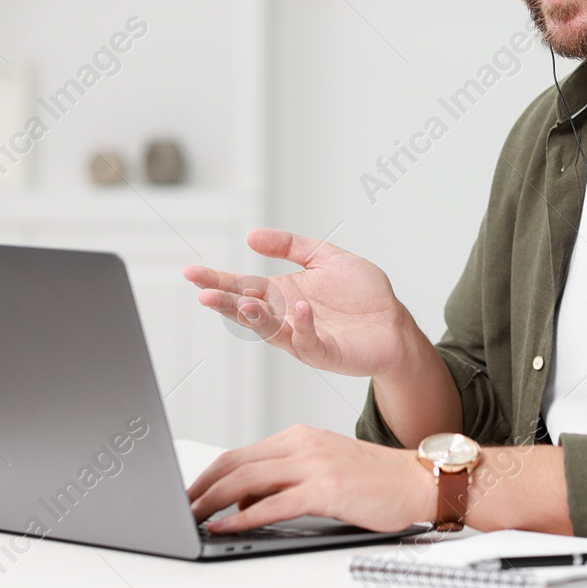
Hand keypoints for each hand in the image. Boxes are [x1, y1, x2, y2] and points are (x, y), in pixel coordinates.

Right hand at [186, 228, 418, 377]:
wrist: (393, 324)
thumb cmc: (362, 294)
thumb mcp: (325, 256)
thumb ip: (290, 245)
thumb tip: (251, 236)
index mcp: (282, 294)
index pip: (243, 285)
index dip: (217, 280)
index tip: (192, 273)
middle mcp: (285, 317)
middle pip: (247, 310)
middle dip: (225, 302)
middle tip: (203, 293)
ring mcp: (302, 336)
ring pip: (269, 331)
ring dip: (255, 318)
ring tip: (242, 303)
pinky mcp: (325, 351)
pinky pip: (307, 341)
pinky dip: (301, 326)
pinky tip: (300, 309)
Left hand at [187, 425, 433, 533]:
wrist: (417, 479)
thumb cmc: (374, 478)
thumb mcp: (324, 466)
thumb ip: (286, 477)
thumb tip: (246, 501)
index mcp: (299, 436)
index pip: (241, 453)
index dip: (208, 474)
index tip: (191, 492)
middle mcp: (302, 445)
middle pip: (236, 463)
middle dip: (201, 487)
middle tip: (181, 507)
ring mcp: (313, 465)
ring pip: (247, 480)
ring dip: (212, 501)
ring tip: (193, 517)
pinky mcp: (325, 489)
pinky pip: (272, 504)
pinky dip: (242, 516)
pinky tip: (226, 525)